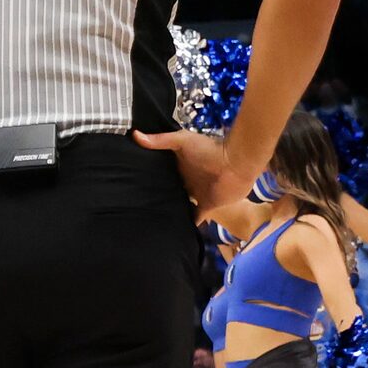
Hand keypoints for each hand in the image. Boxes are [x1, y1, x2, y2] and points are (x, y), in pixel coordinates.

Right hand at [134, 129, 257, 217]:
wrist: (236, 163)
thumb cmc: (210, 149)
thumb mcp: (182, 141)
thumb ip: (160, 140)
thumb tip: (134, 135)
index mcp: (179, 167)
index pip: (161, 175)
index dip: (148, 180)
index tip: (131, 186)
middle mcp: (186, 181)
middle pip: (169, 191)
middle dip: (157, 197)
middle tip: (137, 206)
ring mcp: (196, 194)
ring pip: (180, 205)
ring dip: (171, 211)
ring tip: (152, 221)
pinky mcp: (207, 205)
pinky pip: (195, 217)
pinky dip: (188, 224)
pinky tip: (176, 232)